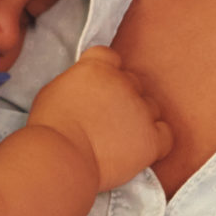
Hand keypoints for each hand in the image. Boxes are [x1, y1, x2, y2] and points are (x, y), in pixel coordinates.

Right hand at [28, 45, 172, 190]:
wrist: (61, 157)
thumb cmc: (50, 128)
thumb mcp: (56, 91)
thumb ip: (78, 83)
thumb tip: (86, 91)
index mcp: (98, 67)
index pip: (110, 58)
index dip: (105, 74)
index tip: (97, 90)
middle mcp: (124, 82)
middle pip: (132, 83)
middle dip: (122, 98)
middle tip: (105, 120)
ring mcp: (140, 110)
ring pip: (151, 107)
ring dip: (140, 119)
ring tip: (119, 138)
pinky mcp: (151, 138)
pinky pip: (165, 134)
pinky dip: (156, 140)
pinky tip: (140, 148)